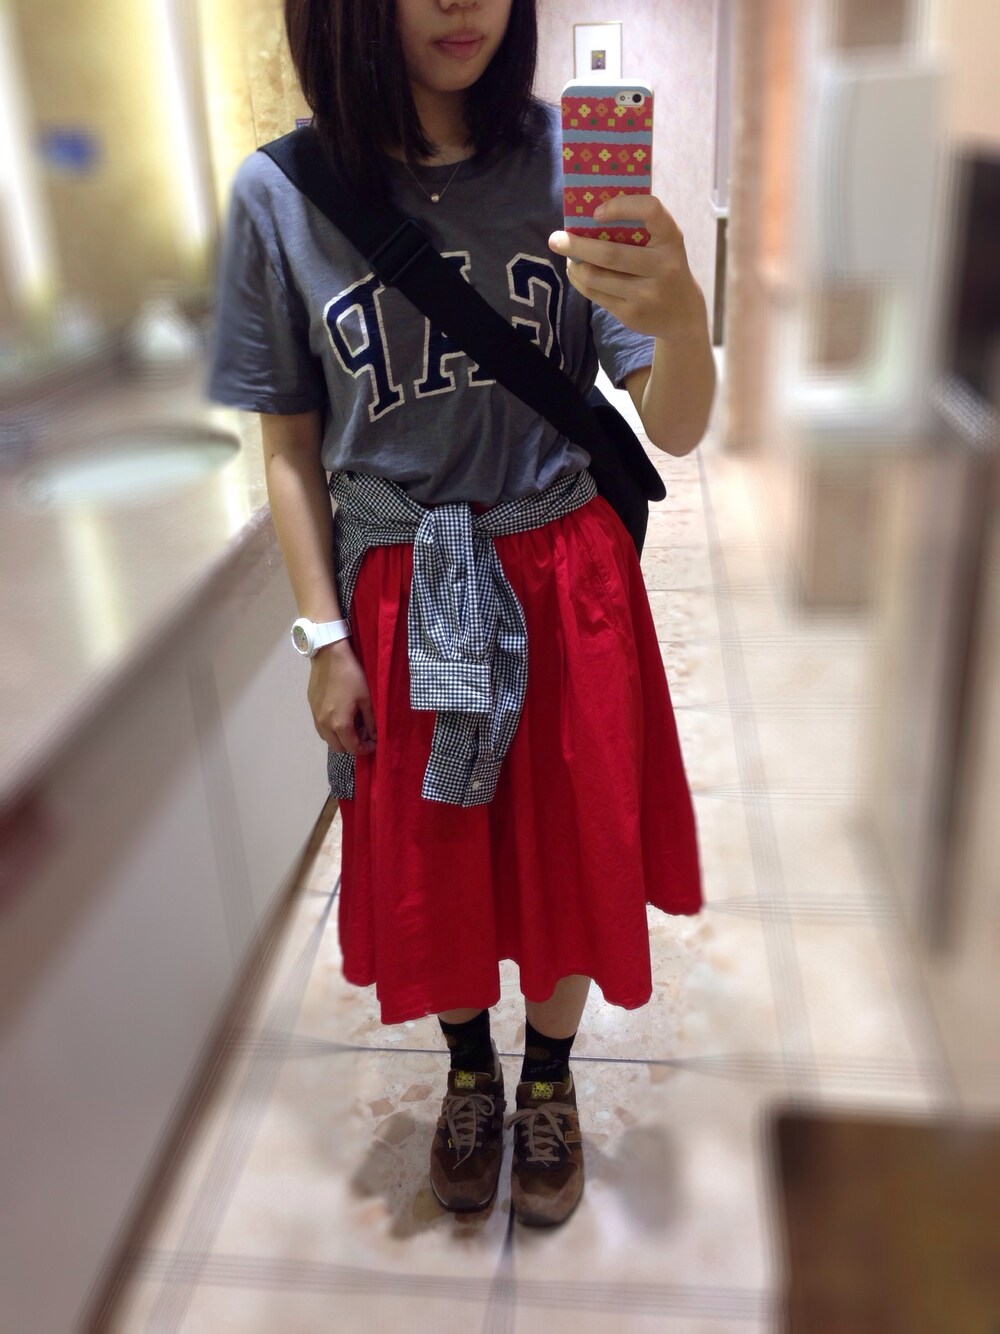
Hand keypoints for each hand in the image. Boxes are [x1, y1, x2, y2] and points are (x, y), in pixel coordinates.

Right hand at [307, 639, 377, 756]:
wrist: (329, 655)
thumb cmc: (352, 675)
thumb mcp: (367, 698)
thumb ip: (370, 721)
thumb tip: (374, 735)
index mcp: (340, 723)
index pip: (352, 748)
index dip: (365, 749)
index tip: (374, 742)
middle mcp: (324, 724)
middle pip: (337, 747)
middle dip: (352, 746)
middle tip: (363, 735)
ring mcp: (315, 716)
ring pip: (327, 738)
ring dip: (339, 738)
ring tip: (351, 726)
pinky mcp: (311, 706)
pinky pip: (320, 726)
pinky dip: (330, 728)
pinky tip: (339, 715)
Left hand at [549, 193, 706, 341]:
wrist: (683, 313)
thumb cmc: (664, 266)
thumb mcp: (663, 243)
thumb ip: (639, 228)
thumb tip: (587, 216)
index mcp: (671, 238)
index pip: (651, 210)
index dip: (621, 206)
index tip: (597, 213)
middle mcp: (662, 266)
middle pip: (610, 254)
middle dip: (577, 245)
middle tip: (556, 238)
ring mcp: (646, 294)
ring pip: (596, 277)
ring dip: (575, 265)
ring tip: (568, 257)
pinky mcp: (631, 314)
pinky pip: (596, 295)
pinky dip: (580, 281)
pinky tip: (576, 273)